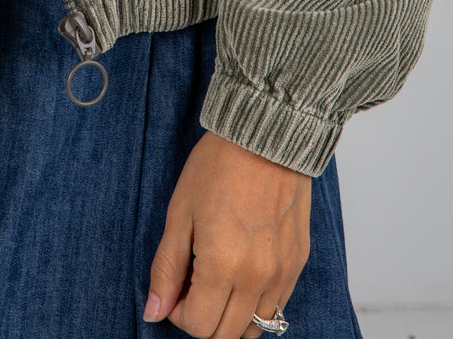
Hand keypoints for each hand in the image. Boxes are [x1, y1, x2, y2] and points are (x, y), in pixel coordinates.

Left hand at [144, 130, 310, 336]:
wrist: (265, 134)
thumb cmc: (219, 165)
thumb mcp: (180, 213)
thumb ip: (167, 268)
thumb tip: (154, 310)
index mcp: (223, 266)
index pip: (199, 327)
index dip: (179, 313)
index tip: (175, 288)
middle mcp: (258, 278)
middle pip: (226, 335)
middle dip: (203, 318)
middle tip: (193, 283)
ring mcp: (282, 273)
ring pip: (255, 327)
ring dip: (231, 315)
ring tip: (217, 278)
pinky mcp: (297, 262)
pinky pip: (277, 306)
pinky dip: (255, 303)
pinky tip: (242, 271)